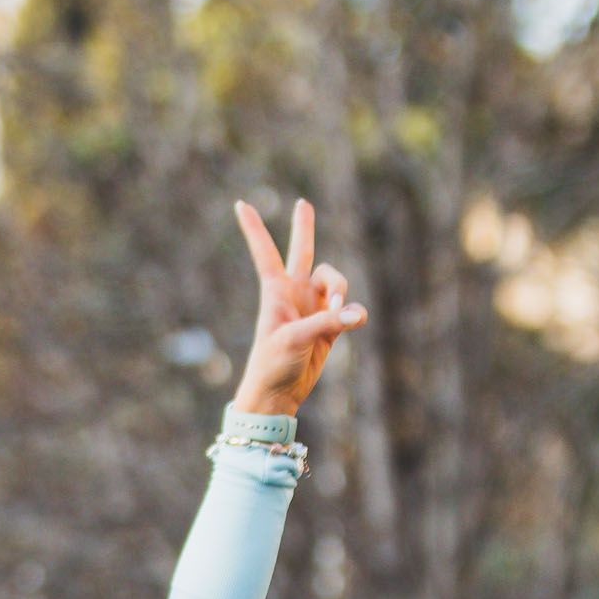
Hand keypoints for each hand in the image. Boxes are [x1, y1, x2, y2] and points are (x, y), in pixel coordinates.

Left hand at [230, 198, 367, 417]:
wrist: (278, 395)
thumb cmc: (273, 364)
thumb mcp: (295, 339)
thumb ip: (328, 323)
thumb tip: (358, 315)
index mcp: (275, 291)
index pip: (265, 252)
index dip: (254, 228)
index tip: (240, 203)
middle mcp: (295, 294)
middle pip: (302, 252)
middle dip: (304, 228)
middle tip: (302, 204)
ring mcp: (313, 308)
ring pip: (336, 282)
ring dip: (342, 291)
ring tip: (341, 313)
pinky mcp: (330, 327)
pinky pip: (349, 310)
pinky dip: (354, 314)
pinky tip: (354, 321)